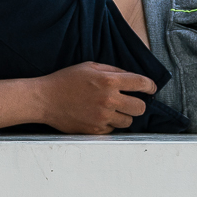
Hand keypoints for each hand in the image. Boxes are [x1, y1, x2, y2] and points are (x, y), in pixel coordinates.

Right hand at [35, 62, 155, 134]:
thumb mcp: (90, 67)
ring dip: (124, 115)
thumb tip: (131, 77)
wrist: (45, 100)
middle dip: (139, 104)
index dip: (150, 86)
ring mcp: (102, 117)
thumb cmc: (66, 81)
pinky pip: (113, 129)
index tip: (151, 89)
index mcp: (109, 81)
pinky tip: (98, 116)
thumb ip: (113, 70)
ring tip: (111, 109)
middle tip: (131, 101)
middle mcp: (108, 100)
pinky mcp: (95, 130)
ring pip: (128, 121)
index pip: (141, 84)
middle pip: (140, 107)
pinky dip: (110, 123)